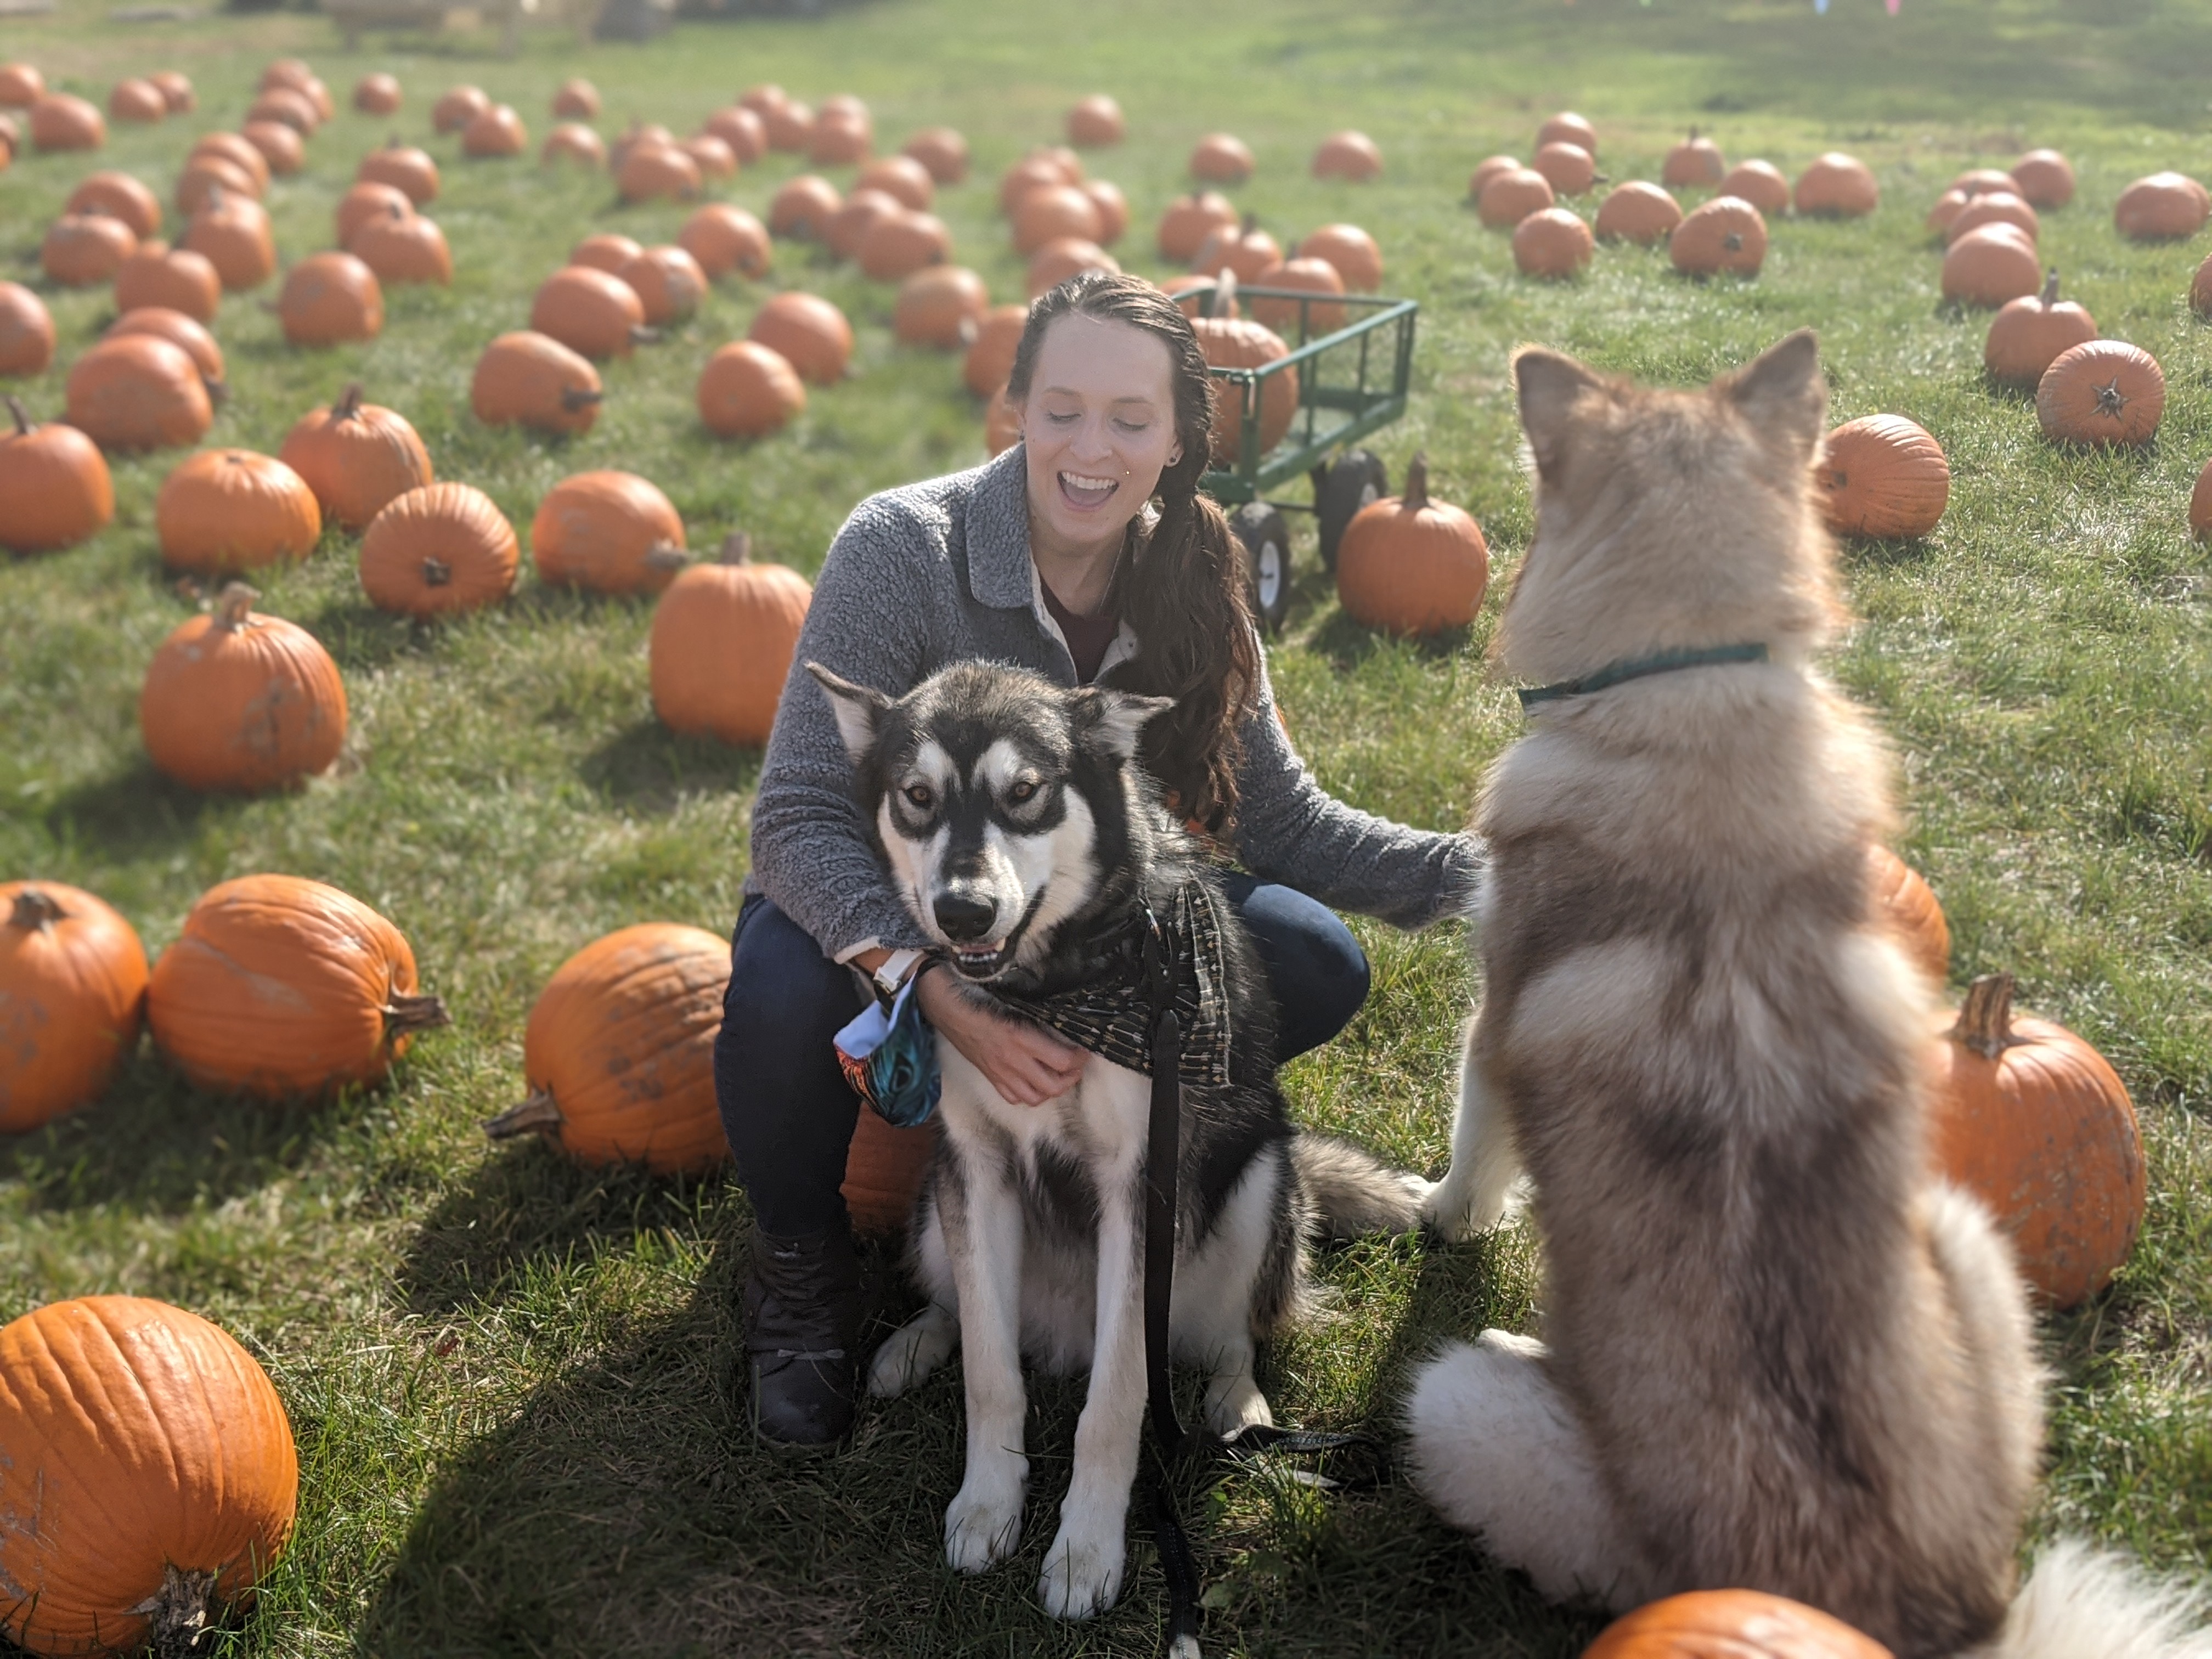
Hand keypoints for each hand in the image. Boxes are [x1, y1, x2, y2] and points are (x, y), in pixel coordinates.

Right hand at [915, 967, 1086, 1106]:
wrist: (945, 1006)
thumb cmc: (978, 995)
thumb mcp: (1013, 1000)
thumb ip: (1036, 1014)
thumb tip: (1063, 1019)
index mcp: (1020, 1037)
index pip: (1062, 1060)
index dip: (1080, 1058)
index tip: (1085, 1048)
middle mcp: (1012, 1060)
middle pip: (1053, 1086)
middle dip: (1072, 1077)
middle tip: (1077, 1064)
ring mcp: (999, 1072)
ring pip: (1035, 1097)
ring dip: (1052, 1090)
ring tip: (1059, 1074)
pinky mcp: (989, 1076)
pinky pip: (1013, 1097)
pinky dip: (1028, 1094)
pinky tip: (1033, 1080)